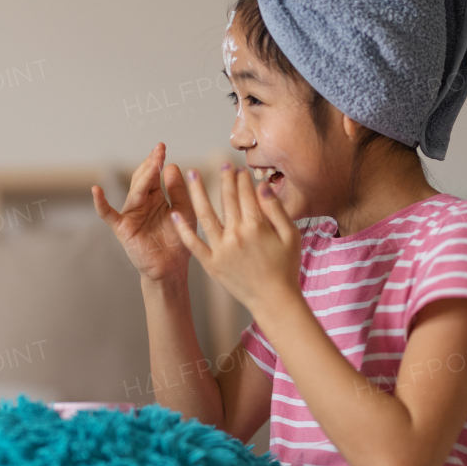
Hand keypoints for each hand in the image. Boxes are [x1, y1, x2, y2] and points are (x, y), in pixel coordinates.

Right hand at [93, 143, 196, 283]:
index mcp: (156, 197)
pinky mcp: (123, 228)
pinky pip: (108, 214)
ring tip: (152, 164)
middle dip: (151, 164)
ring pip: (134, 191)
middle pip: (142, 179)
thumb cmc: (178, 241)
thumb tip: (171, 165)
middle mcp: (141, 203)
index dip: (157, 161)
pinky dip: (101, 203)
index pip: (154, 175)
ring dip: (143, 177)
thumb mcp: (184, 211)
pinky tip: (96, 190)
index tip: (162, 147)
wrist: (171, 268)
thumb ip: (178, 190)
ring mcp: (130, 214)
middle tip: (159, 150)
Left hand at [170, 164, 301, 313]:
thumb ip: (276, 210)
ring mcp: (221, 250)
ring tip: (191, 173)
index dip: (242, 180)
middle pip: (228, 200)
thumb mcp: (291, 236)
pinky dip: (183, 230)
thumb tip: (262, 186)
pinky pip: (193, 244)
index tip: (239, 169)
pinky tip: (175, 214)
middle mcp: (236, 236)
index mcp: (257, 227)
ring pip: (206, 215)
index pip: (247, 195)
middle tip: (222, 165)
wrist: (274, 301)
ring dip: (197, 192)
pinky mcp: (211, 264)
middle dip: (225, 179)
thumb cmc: (286, 268)